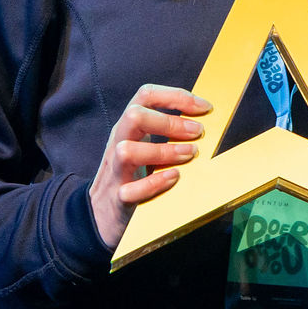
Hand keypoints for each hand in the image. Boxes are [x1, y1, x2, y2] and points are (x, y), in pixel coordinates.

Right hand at [88, 84, 212, 249]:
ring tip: (189, 154)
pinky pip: (130, 190)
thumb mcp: (145, 147)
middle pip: (134, 116)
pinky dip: (154, 183)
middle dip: (169, 121)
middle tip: (197, 132)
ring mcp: (116, 171)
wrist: (103, 213)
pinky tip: (174, 177)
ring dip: (163, 151)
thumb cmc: (132, 175)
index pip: (146, 95)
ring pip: (126, 151)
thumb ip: (166, 133)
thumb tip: (204, 123)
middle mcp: (119, 143)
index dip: (176, 95)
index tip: (204, 107)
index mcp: (129, 127)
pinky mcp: (118, 199)